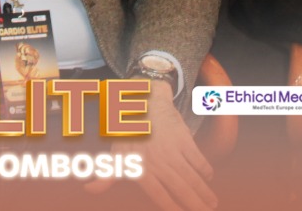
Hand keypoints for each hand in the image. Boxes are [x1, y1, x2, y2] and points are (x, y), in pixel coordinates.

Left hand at [85, 81, 215, 210]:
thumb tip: (89, 190)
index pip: (158, 194)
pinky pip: (198, 158)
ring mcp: (171, 148)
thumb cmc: (127, 132)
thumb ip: (106, 176)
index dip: (171, 206)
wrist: (144, 101)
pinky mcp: (184, 138)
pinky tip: (209, 178)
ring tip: (212, 203)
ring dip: (203, 191)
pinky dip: (205, 169)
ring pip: (191, 176)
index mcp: (140, 166)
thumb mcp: (115, 153)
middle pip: (179, 188)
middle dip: (194, 203)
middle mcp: (156, 159)